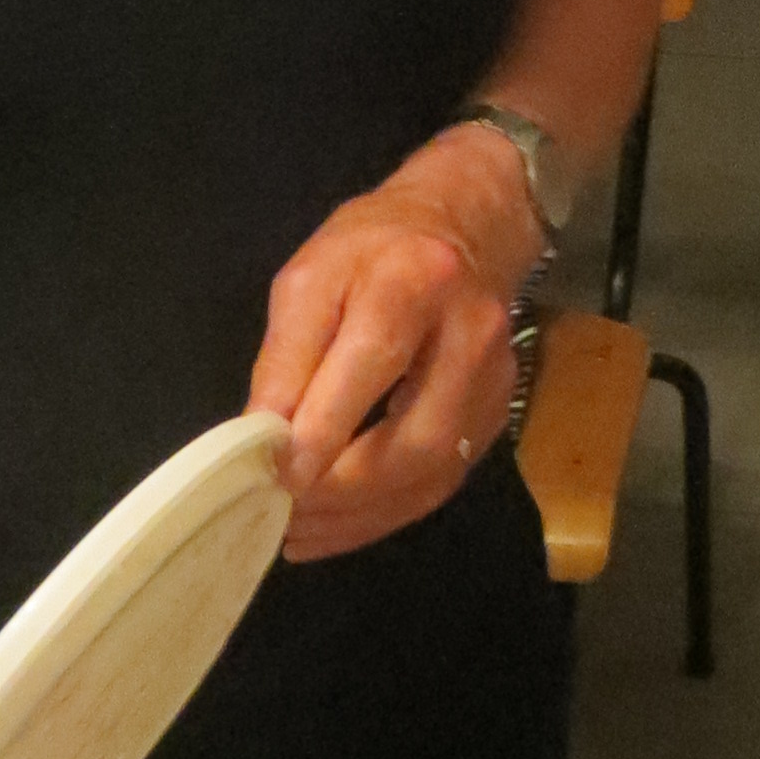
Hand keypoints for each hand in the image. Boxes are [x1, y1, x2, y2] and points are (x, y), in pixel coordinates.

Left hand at [251, 132, 529, 562]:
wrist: (467, 227)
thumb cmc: (373, 248)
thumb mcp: (310, 276)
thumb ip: (286, 355)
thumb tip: (261, 436)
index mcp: (413, 281)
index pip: (371, 364)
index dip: (324, 428)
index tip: (276, 476)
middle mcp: (469, 335)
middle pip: (415, 439)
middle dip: (343, 489)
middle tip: (283, 512)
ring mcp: (494, 381)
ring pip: (433, 474)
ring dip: (362, 515)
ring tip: (301, 531)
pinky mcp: (498, 413)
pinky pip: (442, 480)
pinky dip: (386, 512)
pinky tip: (338, 523)